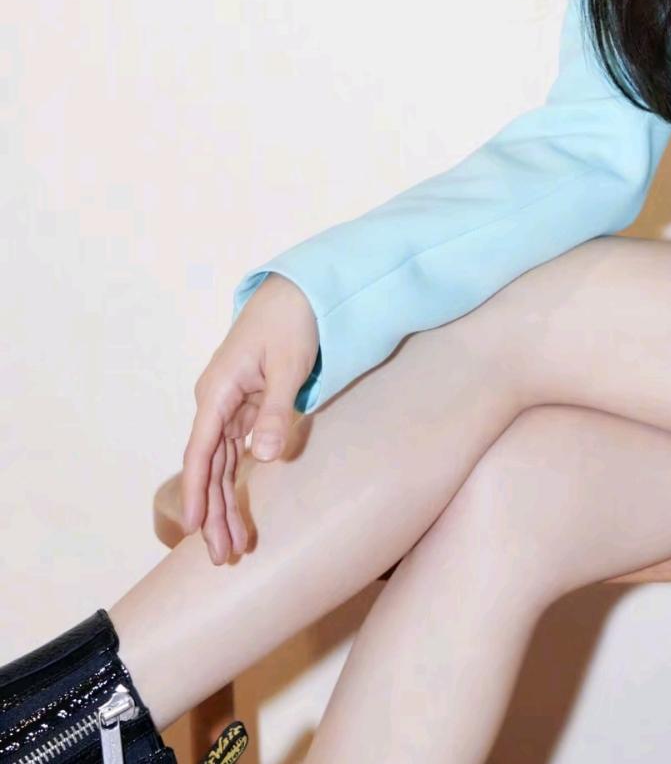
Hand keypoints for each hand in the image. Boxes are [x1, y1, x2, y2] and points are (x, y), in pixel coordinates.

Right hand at [181, 273, 318, 562]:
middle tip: (222, 556)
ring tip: (231, 547)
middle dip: (213, 511)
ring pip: (222, 464)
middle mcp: (217, 402)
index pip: (202, 449)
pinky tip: (238, 511)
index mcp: (218, 391)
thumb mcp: (288, 365)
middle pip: (210, 465)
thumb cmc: (292, 322)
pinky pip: (237, 452)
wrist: (297, 291)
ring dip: (224, 503)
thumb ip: (276, 410)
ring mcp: (230, 406)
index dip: (197, 489)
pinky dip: (238, 481)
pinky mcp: (247, 408)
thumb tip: (265, 456)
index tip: (194, 525)